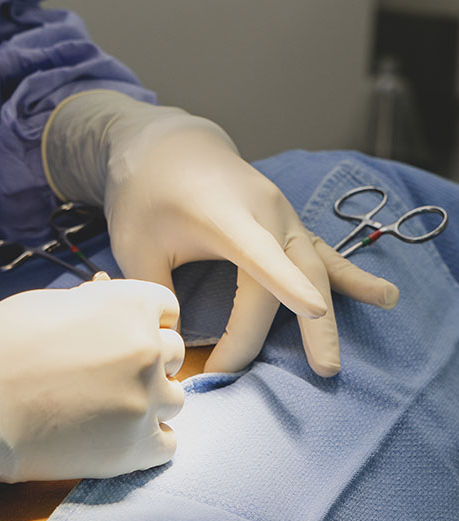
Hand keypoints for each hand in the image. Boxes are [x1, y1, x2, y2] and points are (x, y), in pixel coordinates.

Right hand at [0, 280, 184, 497]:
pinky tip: (118, 441)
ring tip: (110, 414)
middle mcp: (147, 348)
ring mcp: (145, 399)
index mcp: (128, 304)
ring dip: (149, 404)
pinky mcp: (135, 447)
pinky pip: (168, 444)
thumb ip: (95, 305)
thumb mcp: (53, 302)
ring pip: (174, 400)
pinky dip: (148, 443)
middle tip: (110, 380)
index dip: (146, 324)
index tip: (125, 340)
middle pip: (173, 355)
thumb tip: (109, 302)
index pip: (167, 310)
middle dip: (147, 364)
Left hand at [43, 91, 398, 376]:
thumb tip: (172, 347)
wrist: (168, 148)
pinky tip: (385, 297)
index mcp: (224, 214)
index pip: (258, 254)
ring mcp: (283, 215)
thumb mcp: (135, 246)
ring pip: (316, 268)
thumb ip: (155, 294)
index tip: (312, 310)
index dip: (285, 282)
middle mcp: (265, 212)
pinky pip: (323, 254)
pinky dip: (351, 279)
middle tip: (319, 372)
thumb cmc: (146, 196)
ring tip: (340, 357)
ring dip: (331, 316)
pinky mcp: (287, 223)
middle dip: (304, 328)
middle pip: (292, 275)